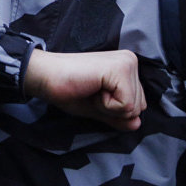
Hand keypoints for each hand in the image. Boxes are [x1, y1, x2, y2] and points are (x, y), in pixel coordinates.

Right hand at [22, 49, 145, 130]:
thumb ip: (119, 117)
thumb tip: (137, 124)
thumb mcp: (99, 109)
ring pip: (133, 107)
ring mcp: (127, 63)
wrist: (46, 77)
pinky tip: (92, 89)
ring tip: (91, 89)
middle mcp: (130, 61)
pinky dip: (106, 105)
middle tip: (91, 92)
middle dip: (113, 110)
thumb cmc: (68, 90)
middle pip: (139, 107)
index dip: (114, 110)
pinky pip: (126, 105)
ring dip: (108, 107)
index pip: (138, 106)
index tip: (94, 95)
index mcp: (127, 68)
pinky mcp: (120, 69)